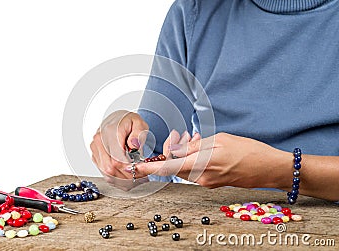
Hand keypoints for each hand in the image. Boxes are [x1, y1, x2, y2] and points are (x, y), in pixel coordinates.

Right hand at [90, 110, 148, 189]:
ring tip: (135, 176)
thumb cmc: (129, 123)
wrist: (118, 119)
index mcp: (110, 132)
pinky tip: (126, 175)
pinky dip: (116, 178)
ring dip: (122, 179)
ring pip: (107, 173)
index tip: (140, 169)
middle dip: (126, 176)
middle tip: (139, 175)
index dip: (129, 168)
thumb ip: (138, 133)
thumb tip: (133, 145)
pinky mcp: (95, 156)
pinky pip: (104, 173)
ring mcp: (95, 149)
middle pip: (110, 168)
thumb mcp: (139, 124)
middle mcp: (99, 141)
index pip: (116, 159)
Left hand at [134, 132, 291, 188]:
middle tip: (179, 135)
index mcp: (201, 165)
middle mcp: (202, 178)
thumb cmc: (248, 151)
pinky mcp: (214, 183)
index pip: (168, 167)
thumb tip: (176, 151)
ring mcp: (208, 182)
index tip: (137, 167)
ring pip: (185, 168)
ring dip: (183, 154)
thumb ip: (194, 147)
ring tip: (194, 138)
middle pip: (175, 166)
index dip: (151, 167)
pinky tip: (201, 147)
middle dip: (171, 151)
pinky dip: (193, 160)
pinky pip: (196, 171)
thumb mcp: (219, 140)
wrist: (268, 168)